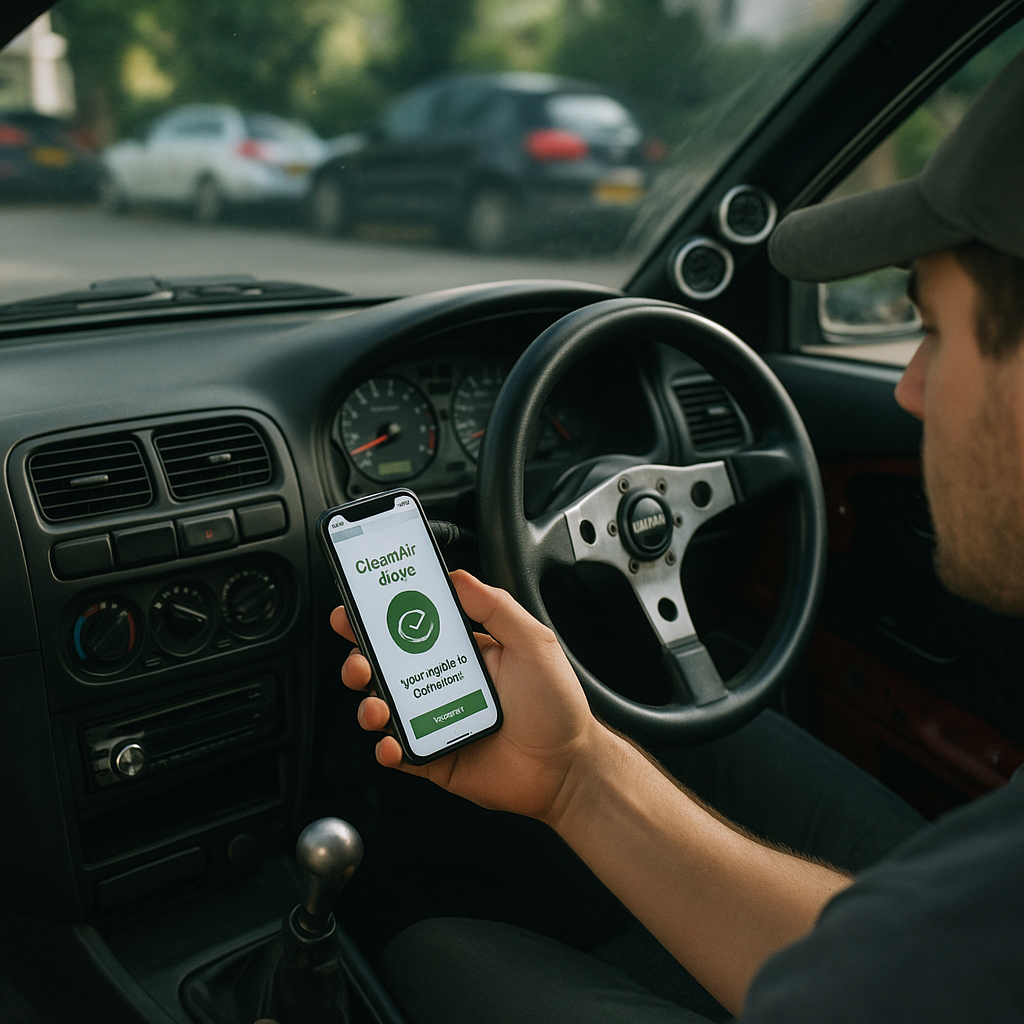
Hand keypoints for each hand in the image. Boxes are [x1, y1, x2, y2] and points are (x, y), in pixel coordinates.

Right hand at [330, 570, 598, 823]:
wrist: (568, 768)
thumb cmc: (557, 706)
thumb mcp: (533, 642)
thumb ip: (496, 607)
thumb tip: (458, 576)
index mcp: (463, 652)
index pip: (414, 627)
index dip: (383, 616)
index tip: (359, 604)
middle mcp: (443, 684)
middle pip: (386, 666)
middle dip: (360, 657)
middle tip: (357, 656)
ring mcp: (436, 722)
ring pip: (384, 708)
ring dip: (367, 702)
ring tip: (375, 704)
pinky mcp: (434, 759)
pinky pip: (398, 753)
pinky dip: (386, 748)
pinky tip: (393, 744)